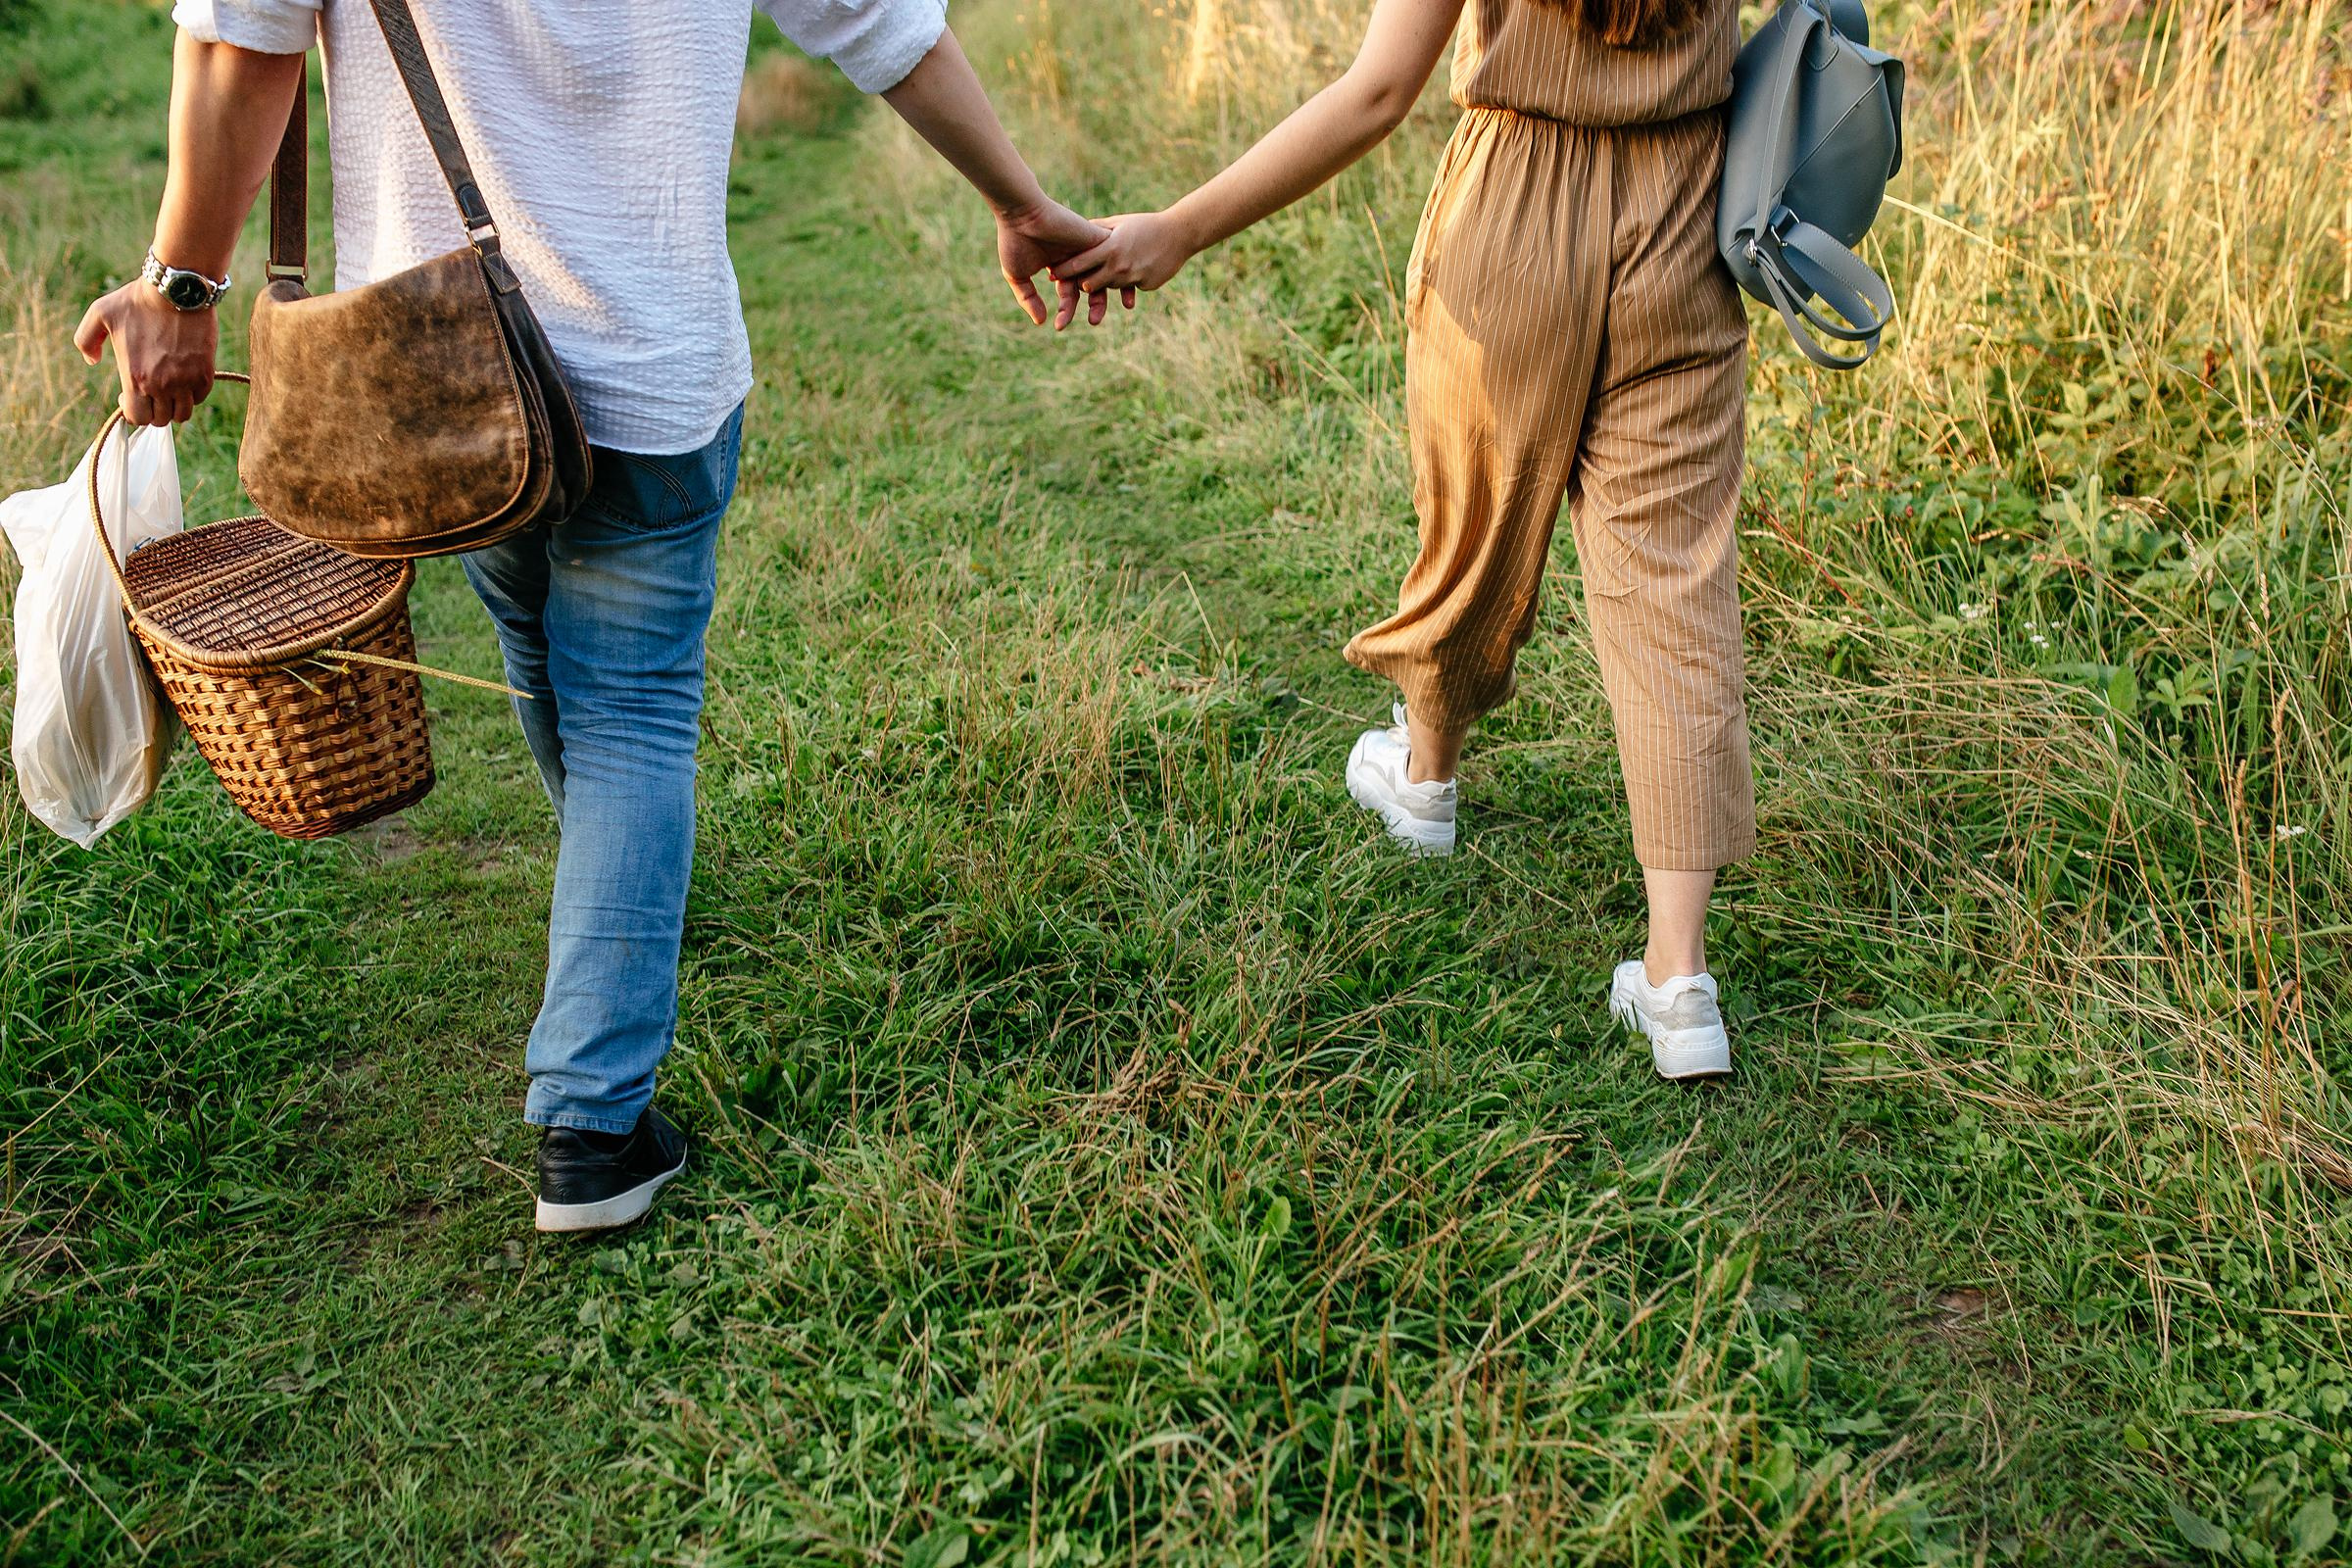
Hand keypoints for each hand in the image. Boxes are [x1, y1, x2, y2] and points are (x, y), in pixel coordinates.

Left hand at [75, 279, 217, 427]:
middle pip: (161, 420)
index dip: (132, 412)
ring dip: (174, 406)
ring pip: (182, 414)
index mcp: (135, 376)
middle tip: (150, 393)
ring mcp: (186, 381)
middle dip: (153, 410)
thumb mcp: (100, 313)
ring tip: (169, 390)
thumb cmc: (137, 300)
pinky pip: (199, 398)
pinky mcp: (205, 373)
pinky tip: (184, 379)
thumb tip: (92, 361)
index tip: (130, 397)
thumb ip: (85, 340)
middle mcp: (161, 384)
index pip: (137, 418)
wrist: (177, 290)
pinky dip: (192, 394)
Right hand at [996, 198, 1133, 328]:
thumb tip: (1041, 322)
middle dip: (1094, 305)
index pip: (1070, 292)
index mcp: (1059, 265)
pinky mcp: (1096, 237)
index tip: (1060, 325)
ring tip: (1100, 313)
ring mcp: (1087, 247)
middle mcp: (1076, 257)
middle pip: (1092, 285)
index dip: (1066, 309)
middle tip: (1093, 322)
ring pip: (1105, 273)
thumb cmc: (1015, 241)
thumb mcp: (1017, 276)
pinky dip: (1116, 272)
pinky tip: (1118, 286)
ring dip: (1107, 293)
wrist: (1021, 214)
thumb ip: (1029, 299)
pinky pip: (1113, 258)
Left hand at [1056, 212, 1195, 297]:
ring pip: (1108, 288)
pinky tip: (1135, 268)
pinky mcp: (1147, 285)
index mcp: (1110, 248)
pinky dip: (1127, 281)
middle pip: (1089, 284)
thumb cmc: (1146, 224)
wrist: (1180, 234)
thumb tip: (1074, 230)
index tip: (1052, 274)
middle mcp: (1120, 266)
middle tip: (1075, 279)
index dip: (1063, 270)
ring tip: (1108, 270)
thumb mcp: (1120, 222)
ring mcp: (1134, 278)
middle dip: (1082, 282)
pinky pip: (1129, 288)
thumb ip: (1097, 229)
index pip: (1079, 264)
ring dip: (1104, 281)